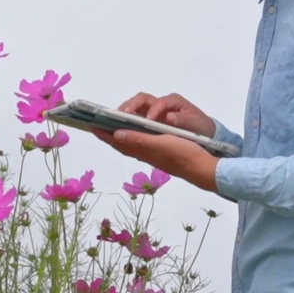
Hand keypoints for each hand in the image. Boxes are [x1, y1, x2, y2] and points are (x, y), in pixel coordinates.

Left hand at [92, 127, 220, 192]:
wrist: (203, 169)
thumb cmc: (183, 154)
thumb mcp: (160, 143)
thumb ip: (138, 139)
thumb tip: (116, 134)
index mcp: (142, 150)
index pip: (117, 141)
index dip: (103, 134)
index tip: (90, 125)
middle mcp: (144, 154)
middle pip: (121, 143)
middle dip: (108, 134)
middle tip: (97, 123)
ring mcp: (153, 155)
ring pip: (130, 144)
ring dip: (119, 135)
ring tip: (111, 126)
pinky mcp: (161, 153)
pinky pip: (141, 145)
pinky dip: (133, 137)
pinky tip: (134, 134)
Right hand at [117, 92, 214, 137]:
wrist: (204, 133)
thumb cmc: (199, 126)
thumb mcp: (195, 123)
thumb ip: (183, 120)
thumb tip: (169, 117)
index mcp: (172, 102)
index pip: (158, 102)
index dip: (152, 110)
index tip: (148, 121)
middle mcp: (160, 104)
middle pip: (141, 100)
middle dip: (130, 106)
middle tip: (121, 115)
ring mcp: (153, 113)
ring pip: (135, 108)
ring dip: (124, 113)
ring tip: (113, 122)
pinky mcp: (149, 122)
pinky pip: (135, 120)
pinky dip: (125, 124)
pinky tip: (117, 132)